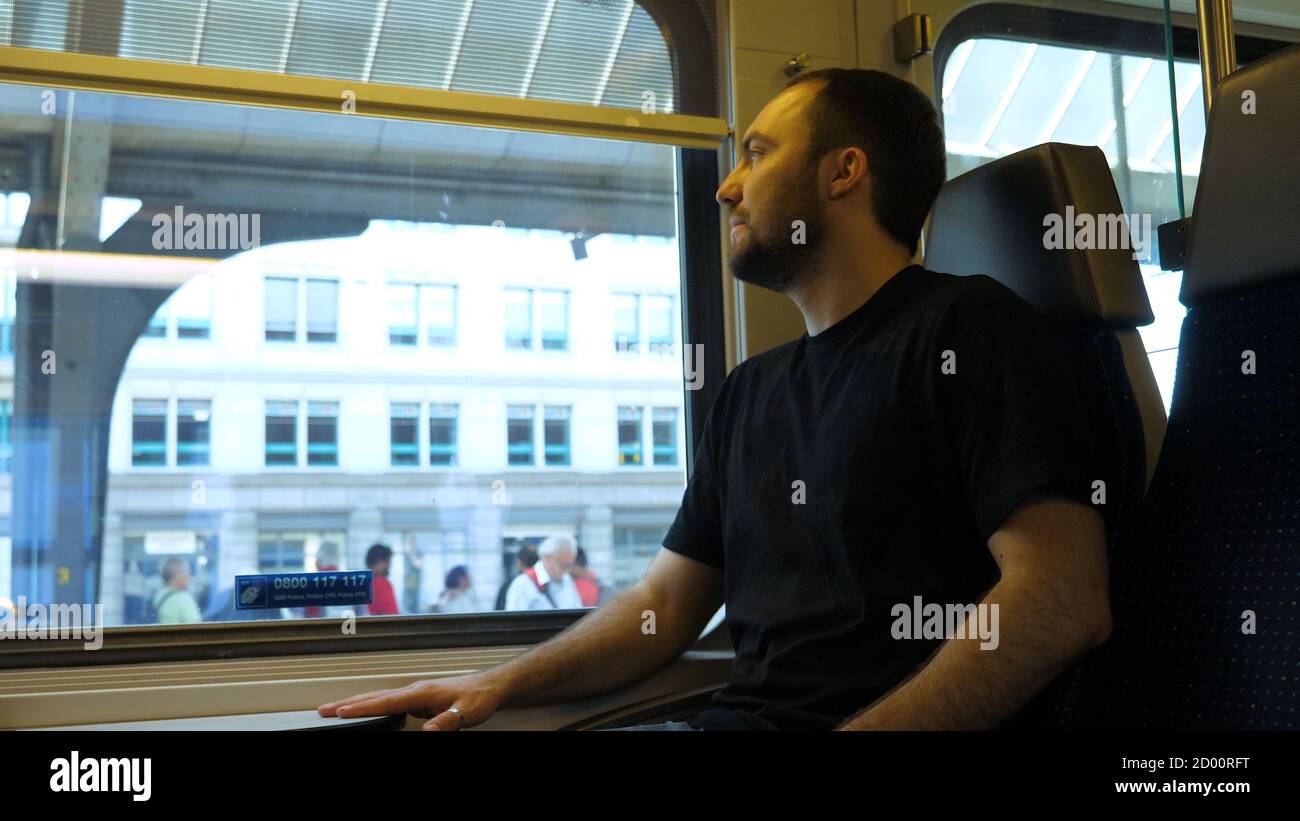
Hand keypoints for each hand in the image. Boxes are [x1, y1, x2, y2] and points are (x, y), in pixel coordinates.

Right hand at [318, 673, 505, 730]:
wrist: (490, 686)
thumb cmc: (479, 697)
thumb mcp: (465, 713)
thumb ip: (445, 723)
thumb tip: (426, 732)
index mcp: (422, 692)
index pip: (386, 702)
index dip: (362, 708)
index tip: (340, 712)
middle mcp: (415, 689)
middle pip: (375, 696)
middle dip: (348, 703)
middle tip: (324, 710)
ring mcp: (416, 692)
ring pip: (380, 697)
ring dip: (357, 702)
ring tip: (336, 709)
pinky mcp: (419, 697)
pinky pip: (388, 700)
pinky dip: (372, 703)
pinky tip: (366, 709)